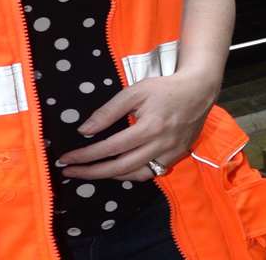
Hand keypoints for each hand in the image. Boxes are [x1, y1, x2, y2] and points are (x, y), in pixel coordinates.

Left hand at [56, 69, 217, 181]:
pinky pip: (150, 174)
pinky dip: (131, 175)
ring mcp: (169, 155)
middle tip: (70, 172)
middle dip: (91, 172)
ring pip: (135, 175)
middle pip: (120, 167)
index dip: (86, 155)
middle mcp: (160, 146)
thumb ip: (109, 111)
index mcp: (149, 128)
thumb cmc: (164, 88)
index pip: (111, 147)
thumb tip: (85, 130)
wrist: (199, 91)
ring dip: (110, 177)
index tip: (67, 159)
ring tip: (90, 172)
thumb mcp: (134, 92)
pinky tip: (118, 170)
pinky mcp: (175, 158)